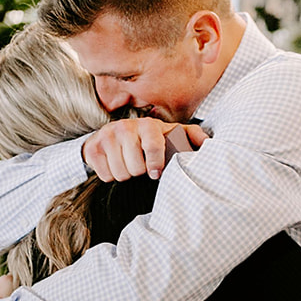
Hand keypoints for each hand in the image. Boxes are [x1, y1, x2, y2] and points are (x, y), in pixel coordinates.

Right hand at [82, 118, 207, 182]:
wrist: (108, 136)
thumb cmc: (146, 138)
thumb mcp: (169, 134)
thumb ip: (190, 136)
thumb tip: (208, 143)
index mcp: (147, 125)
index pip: (153, 147)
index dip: (156, 164)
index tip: (156, 173)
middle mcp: (125, 127)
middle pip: (135, 168)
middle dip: (139, 171)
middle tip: (139, 166)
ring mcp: (106, 137)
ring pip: (120, 173)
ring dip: (125, 174)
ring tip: (128, 165)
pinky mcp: (92, 149)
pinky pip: (105, 175)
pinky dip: (110, 175)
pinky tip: (114, 165)